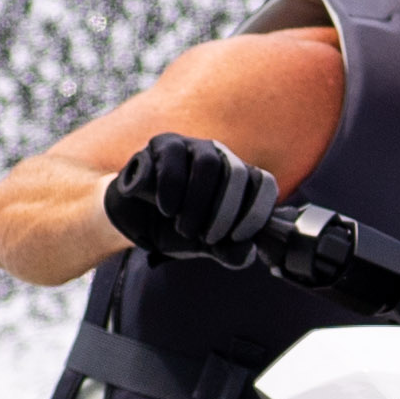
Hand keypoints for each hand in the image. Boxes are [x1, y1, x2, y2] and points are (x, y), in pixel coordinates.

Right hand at [103, 130, 277, 259]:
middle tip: (208, 237)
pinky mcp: (161, 144)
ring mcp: (191, 146)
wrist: (137, 220)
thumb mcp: (207, 246)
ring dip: (198, 203)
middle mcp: (220, 156)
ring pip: (207, 163)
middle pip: (237, 173)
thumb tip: (246, 253)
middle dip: (224, 212)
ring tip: (183, 227)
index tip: (239, 237)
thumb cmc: (179, 227)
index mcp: (239, 177)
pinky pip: (172, 160)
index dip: (256, 211)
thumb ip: (230, 251)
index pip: (263, 183)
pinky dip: (171, 190)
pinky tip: (166, 209)